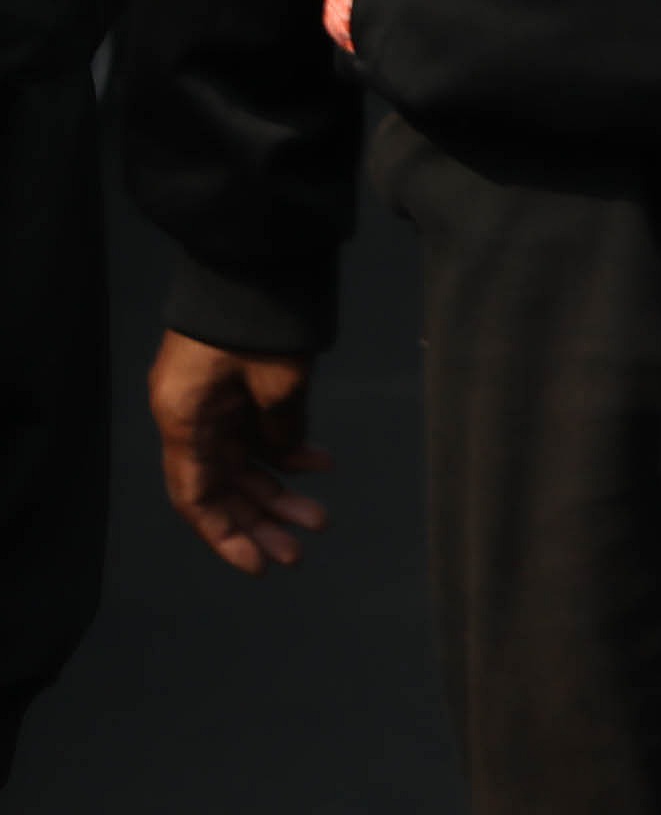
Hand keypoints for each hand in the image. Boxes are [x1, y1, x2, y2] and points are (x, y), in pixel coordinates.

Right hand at [148, 334, 324, 570]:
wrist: (258, 253)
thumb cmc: (261, 320)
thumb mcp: (277, 381)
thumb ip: (278, 429)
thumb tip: (287, 457)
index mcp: (183, 419)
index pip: (198, 496)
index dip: (226, 535)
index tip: (261, 564)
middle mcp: (190, 415)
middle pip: (220, 485)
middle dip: (258, 519)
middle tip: (301, 549)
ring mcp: (213, 399)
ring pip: (242, 462)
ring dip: (277, 490)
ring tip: (320, 518)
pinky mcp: (236, 384)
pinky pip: (257, 431)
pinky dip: (286, 448)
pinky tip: (320, 464)